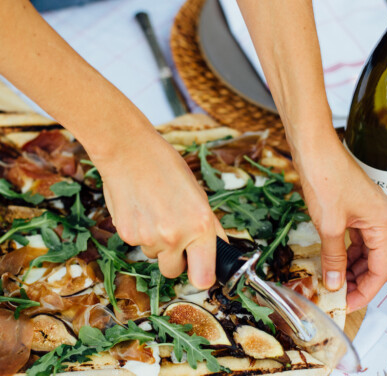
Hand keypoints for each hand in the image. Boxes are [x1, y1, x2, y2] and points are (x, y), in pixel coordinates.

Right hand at [90, 124, 226, 288]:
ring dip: (156, 243)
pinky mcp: (126, 235)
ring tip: (155, 212)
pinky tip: (140, 210)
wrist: (130, 152)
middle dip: (175, 259)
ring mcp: (148, 238)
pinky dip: (140, 233)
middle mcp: (175, 236)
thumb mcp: (199, 195)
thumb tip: (217, 249)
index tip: (200, 270)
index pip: (204, 279)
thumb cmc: (167, 167)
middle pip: (174, 272)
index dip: (202, 276)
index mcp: (201, 225)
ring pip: (154, 256)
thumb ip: (208, 227)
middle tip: (173, 234)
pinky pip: (137, 244)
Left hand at [292, 128, 386, 312]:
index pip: (382, 269)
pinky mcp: (352, 208)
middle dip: (357, 280)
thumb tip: (334, 283)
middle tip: (337, 295)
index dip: (365, 290)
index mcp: (383, 224)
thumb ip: (333, 256)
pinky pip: (353, 237)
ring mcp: (366, 213)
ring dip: (350, 267)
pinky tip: (331, 261)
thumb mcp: (329, 224)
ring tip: (332, 282)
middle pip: (374, 260)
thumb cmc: (325, 179)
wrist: (314, 149)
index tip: (348, 304)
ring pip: (363, 250)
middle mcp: (380, 219)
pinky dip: (343, 251)